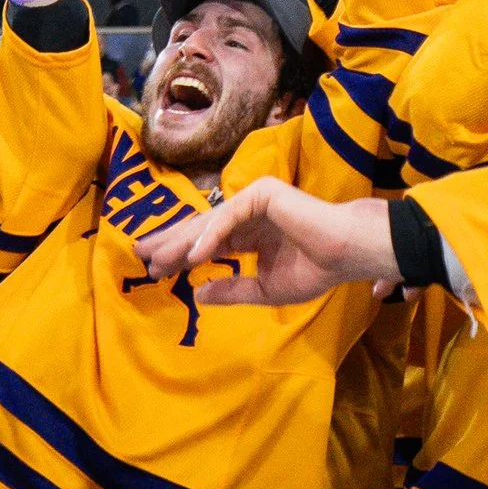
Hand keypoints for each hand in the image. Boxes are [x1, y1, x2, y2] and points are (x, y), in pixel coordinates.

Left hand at [134, 178, 399, 305]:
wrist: (346, 254)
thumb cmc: (314, 269)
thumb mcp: (264, 289)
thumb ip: (232, 289)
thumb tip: (197, 294)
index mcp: (248, 234)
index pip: (206, 242)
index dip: (180, 255)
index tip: (155, 270)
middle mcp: (246, 213)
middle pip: (200, 228)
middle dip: (170, 243)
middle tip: (140, 256)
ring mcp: (253, 200)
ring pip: (209, 222)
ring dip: (182, 240)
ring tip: (157, 258)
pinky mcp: (262, 194)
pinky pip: (230, 218)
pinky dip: (210, 236)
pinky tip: (193, 256)